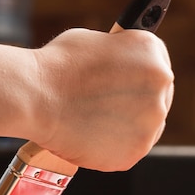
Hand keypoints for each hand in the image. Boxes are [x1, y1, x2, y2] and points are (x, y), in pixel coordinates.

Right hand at [31, 28, 173, 171]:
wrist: (34, 96)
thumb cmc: (55, 66)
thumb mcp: (93, 42)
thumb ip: (117, 57)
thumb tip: (118, 69)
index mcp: (151, 52)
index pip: (157, 64)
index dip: (138, 74)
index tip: (127, 82)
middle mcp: (160, 86)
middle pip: (156, 98)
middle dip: (134, 102)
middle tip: (106, 106)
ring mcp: (150, 123)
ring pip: (143, 128)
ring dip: (123, 126)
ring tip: (90, 121)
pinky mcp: (134, 152)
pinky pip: (126, 150)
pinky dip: (109, 147)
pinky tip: (87, 136)